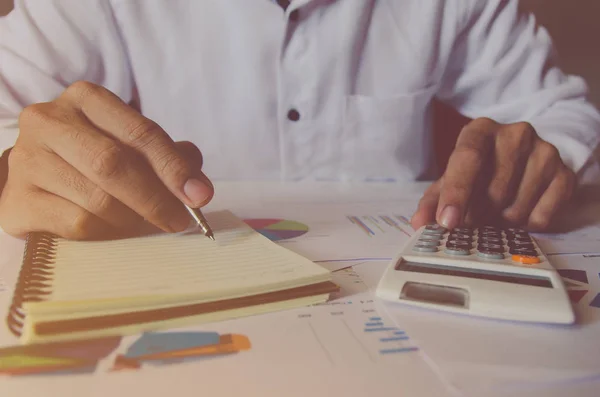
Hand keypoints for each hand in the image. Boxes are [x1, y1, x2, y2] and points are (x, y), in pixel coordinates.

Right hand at [0, 81, 213, 239]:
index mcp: (86, 99)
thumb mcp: (131, 145)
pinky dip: (106, 233)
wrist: (34, 177)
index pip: (141, 132)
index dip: (174, 168)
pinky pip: (77, 223)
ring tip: (145, 225)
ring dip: (133, 220)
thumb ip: (169, 158)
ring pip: (97, 199)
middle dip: (155, 199)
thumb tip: (198, 188)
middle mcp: (49, 120)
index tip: (200, 197)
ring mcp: (27, 159)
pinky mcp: (18, 200)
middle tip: (179, 221)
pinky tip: (113, 231)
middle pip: (114, 164)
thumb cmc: (91, 158)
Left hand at [411, 118, 575, 230]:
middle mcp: (515, 134)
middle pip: (492, 191)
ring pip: (516, 208)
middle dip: (478, 215)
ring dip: (502, 221)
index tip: (447, 221)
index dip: (456, 193)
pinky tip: (520, 211)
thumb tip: (419, 223)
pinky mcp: (565, 174)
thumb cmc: (480, 170)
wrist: (523, 155)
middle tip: (474, 218)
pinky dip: (526, 225)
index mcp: (480, 130)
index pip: (467, 159)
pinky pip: (542, 217)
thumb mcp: (452, 179)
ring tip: (497, 211)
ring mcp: (544, 152)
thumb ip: (433, 200)